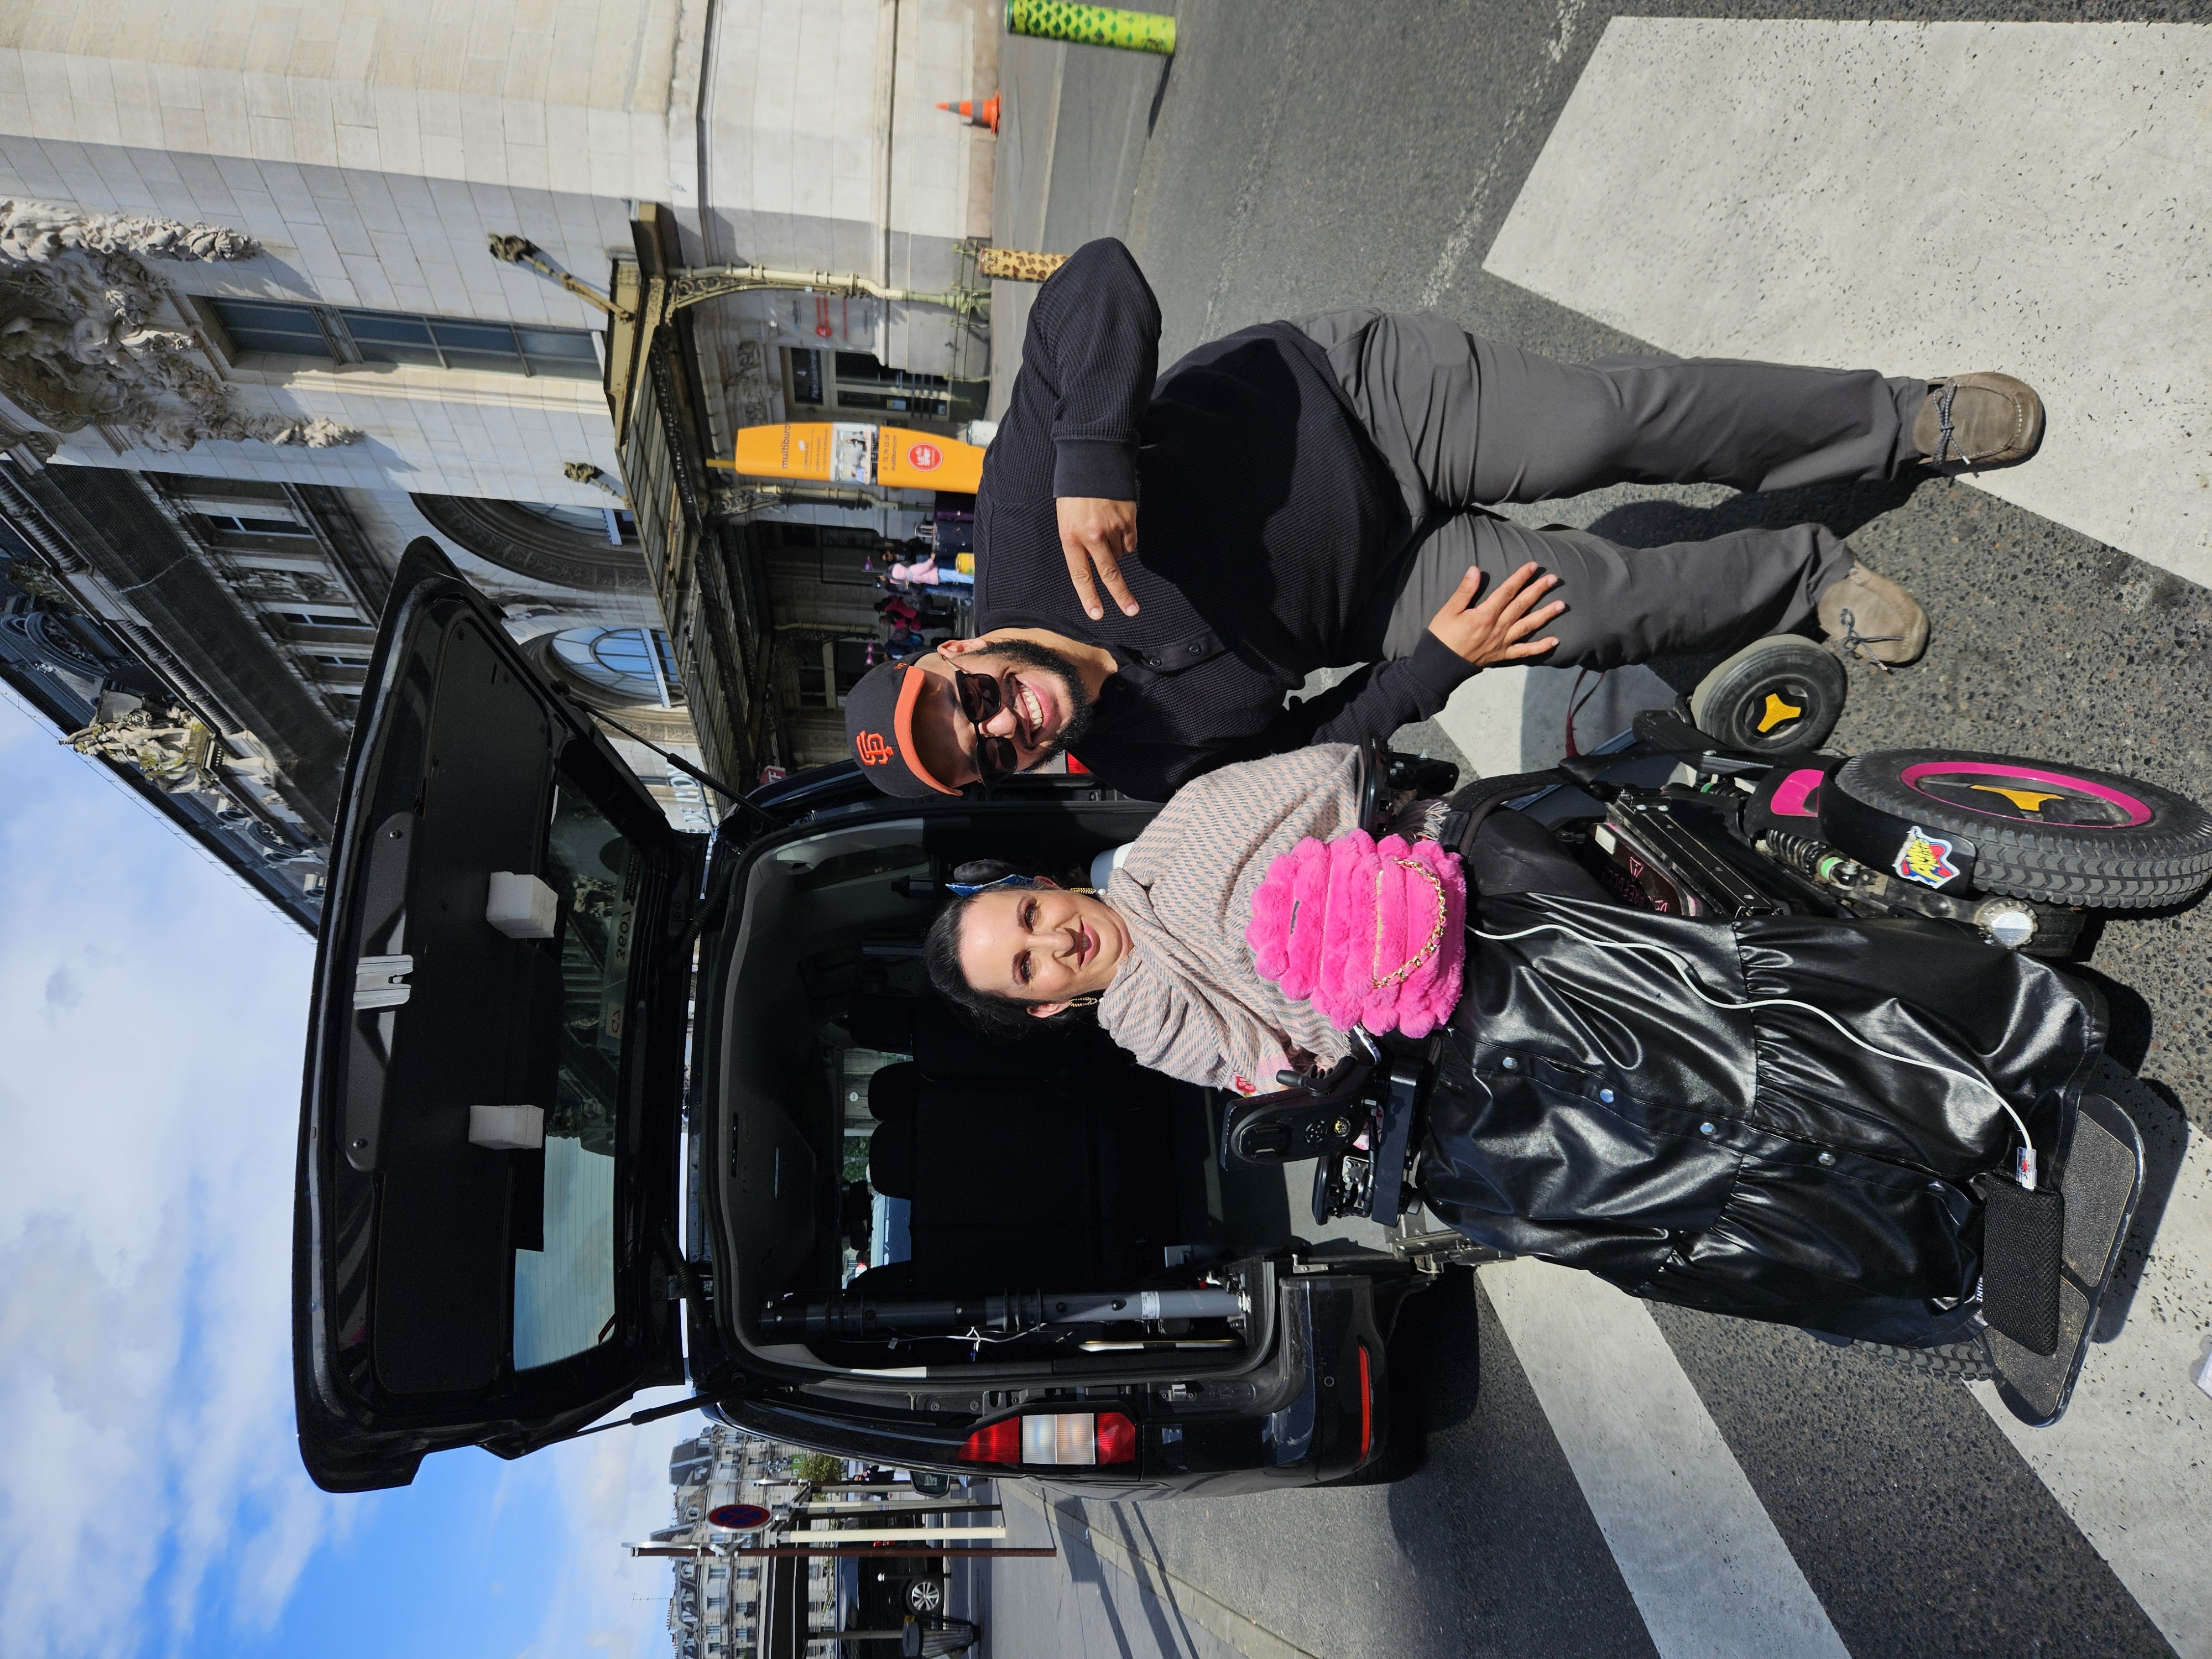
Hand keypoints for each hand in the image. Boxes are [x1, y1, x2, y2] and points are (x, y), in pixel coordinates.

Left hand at [1057, 496, 1140, 619]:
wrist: (1092, 462)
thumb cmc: (1075, 495)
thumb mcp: (1066, 520)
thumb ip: (1079, 544)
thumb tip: (1099, 562)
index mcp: (1071, 537)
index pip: (1081, 574)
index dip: (1089, 596)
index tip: (1097, 614)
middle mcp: (1093, 535)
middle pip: (1110, 573)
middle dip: (1121, 595)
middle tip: (1132, 611)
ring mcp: (1112, 528)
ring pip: (1120, 554)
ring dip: (1115, 550)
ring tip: (1105, 528)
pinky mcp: (1128, 520)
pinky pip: (1130, 542)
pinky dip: (1126, 539)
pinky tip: (1117, 525)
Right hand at [1427, 562, 1564, 666]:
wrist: (1439, 665)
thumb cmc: (1442, 636)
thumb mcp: (1449, 610)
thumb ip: (1464, 590)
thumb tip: (1475, 569)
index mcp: (1484, 615)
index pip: (1506, 591)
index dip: (1520, 577)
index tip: (1533, 566)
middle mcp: (1497, 628)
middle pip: (1522, 605)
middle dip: (1538, 591)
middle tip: (1553, 579)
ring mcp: (1502, 643)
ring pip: (1528, 626)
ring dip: (1545, 615)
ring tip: (1562, 605)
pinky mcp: (1502, 655)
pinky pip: (1524, 652)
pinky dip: (1540, 647)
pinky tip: (1555, 641)